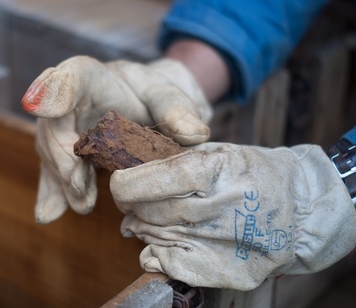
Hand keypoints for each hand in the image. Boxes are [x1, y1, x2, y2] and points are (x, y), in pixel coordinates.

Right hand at [22, 56, 211, 223]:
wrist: (138, 107)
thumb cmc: (150, 94)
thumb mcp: (167, 95)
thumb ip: (178, 109)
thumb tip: (196, 135)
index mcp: (91, 77)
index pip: (70, 78)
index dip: (52, 91)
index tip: (35, 107)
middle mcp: (67, 101)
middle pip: (54, 125)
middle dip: (62, 156)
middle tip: (79, 186)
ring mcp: (60, 128)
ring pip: (52, 153)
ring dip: (64, 181)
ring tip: (84, 204)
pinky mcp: (63, 152)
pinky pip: (54, 171)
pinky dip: (54, 193)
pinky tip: (50, 214)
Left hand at [110, 143, 355, 289]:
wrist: (302, 211)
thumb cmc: (254, 174)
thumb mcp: (219, 151)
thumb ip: (175, 160)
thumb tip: (130, 178)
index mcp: (217, 170)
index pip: (154, 179)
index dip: (127, 184)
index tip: (120, 184)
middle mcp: (220, 208)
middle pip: (150, 211)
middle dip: (131, 206)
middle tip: (132, 202)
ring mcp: (225, 243)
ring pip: (155, 237)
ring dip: (142, 227)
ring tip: (148, 219)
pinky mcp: (228, 271)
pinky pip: (169, 266)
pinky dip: (155, 254)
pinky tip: (159, 243)